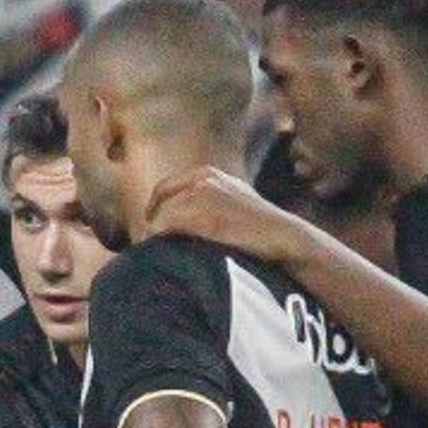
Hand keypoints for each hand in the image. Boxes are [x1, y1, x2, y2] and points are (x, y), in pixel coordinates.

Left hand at [141, 166, 306, 264]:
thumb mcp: (236, 199)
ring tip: (151, 254)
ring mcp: (200, 195)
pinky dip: (158, 240)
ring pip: (161, 215)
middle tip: (146, 241)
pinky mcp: (199, 215)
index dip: (156, 207)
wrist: (282, 235)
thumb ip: (213, 198)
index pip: (167, 186)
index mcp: (209, 173)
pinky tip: (159, 254)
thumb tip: (189, 216)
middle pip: (160, 199)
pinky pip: (164, 227)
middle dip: (151, 220)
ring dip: (153, 234)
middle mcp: (202, 179)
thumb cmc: (262, 226)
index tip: (151, 225)